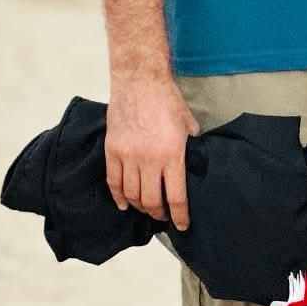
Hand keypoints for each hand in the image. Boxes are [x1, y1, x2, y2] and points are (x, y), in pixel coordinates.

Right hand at [105, 75, 199, 228]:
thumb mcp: (187, 123)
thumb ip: (191, 145)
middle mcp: (149, 160)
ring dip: (139, 206)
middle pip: (151, 201)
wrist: (139, 80)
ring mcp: (128, 156)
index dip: (179, 215)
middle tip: (163, 217)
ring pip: (131, 194)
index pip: (176, 197)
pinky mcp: (112, 150)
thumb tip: (194, 160)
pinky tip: (123, 203)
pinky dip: (118, 196)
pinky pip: (113, 181)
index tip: (182, 225)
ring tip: (146, 209)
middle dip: (159, 214)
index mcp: (172, 155)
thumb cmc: (166, 99)